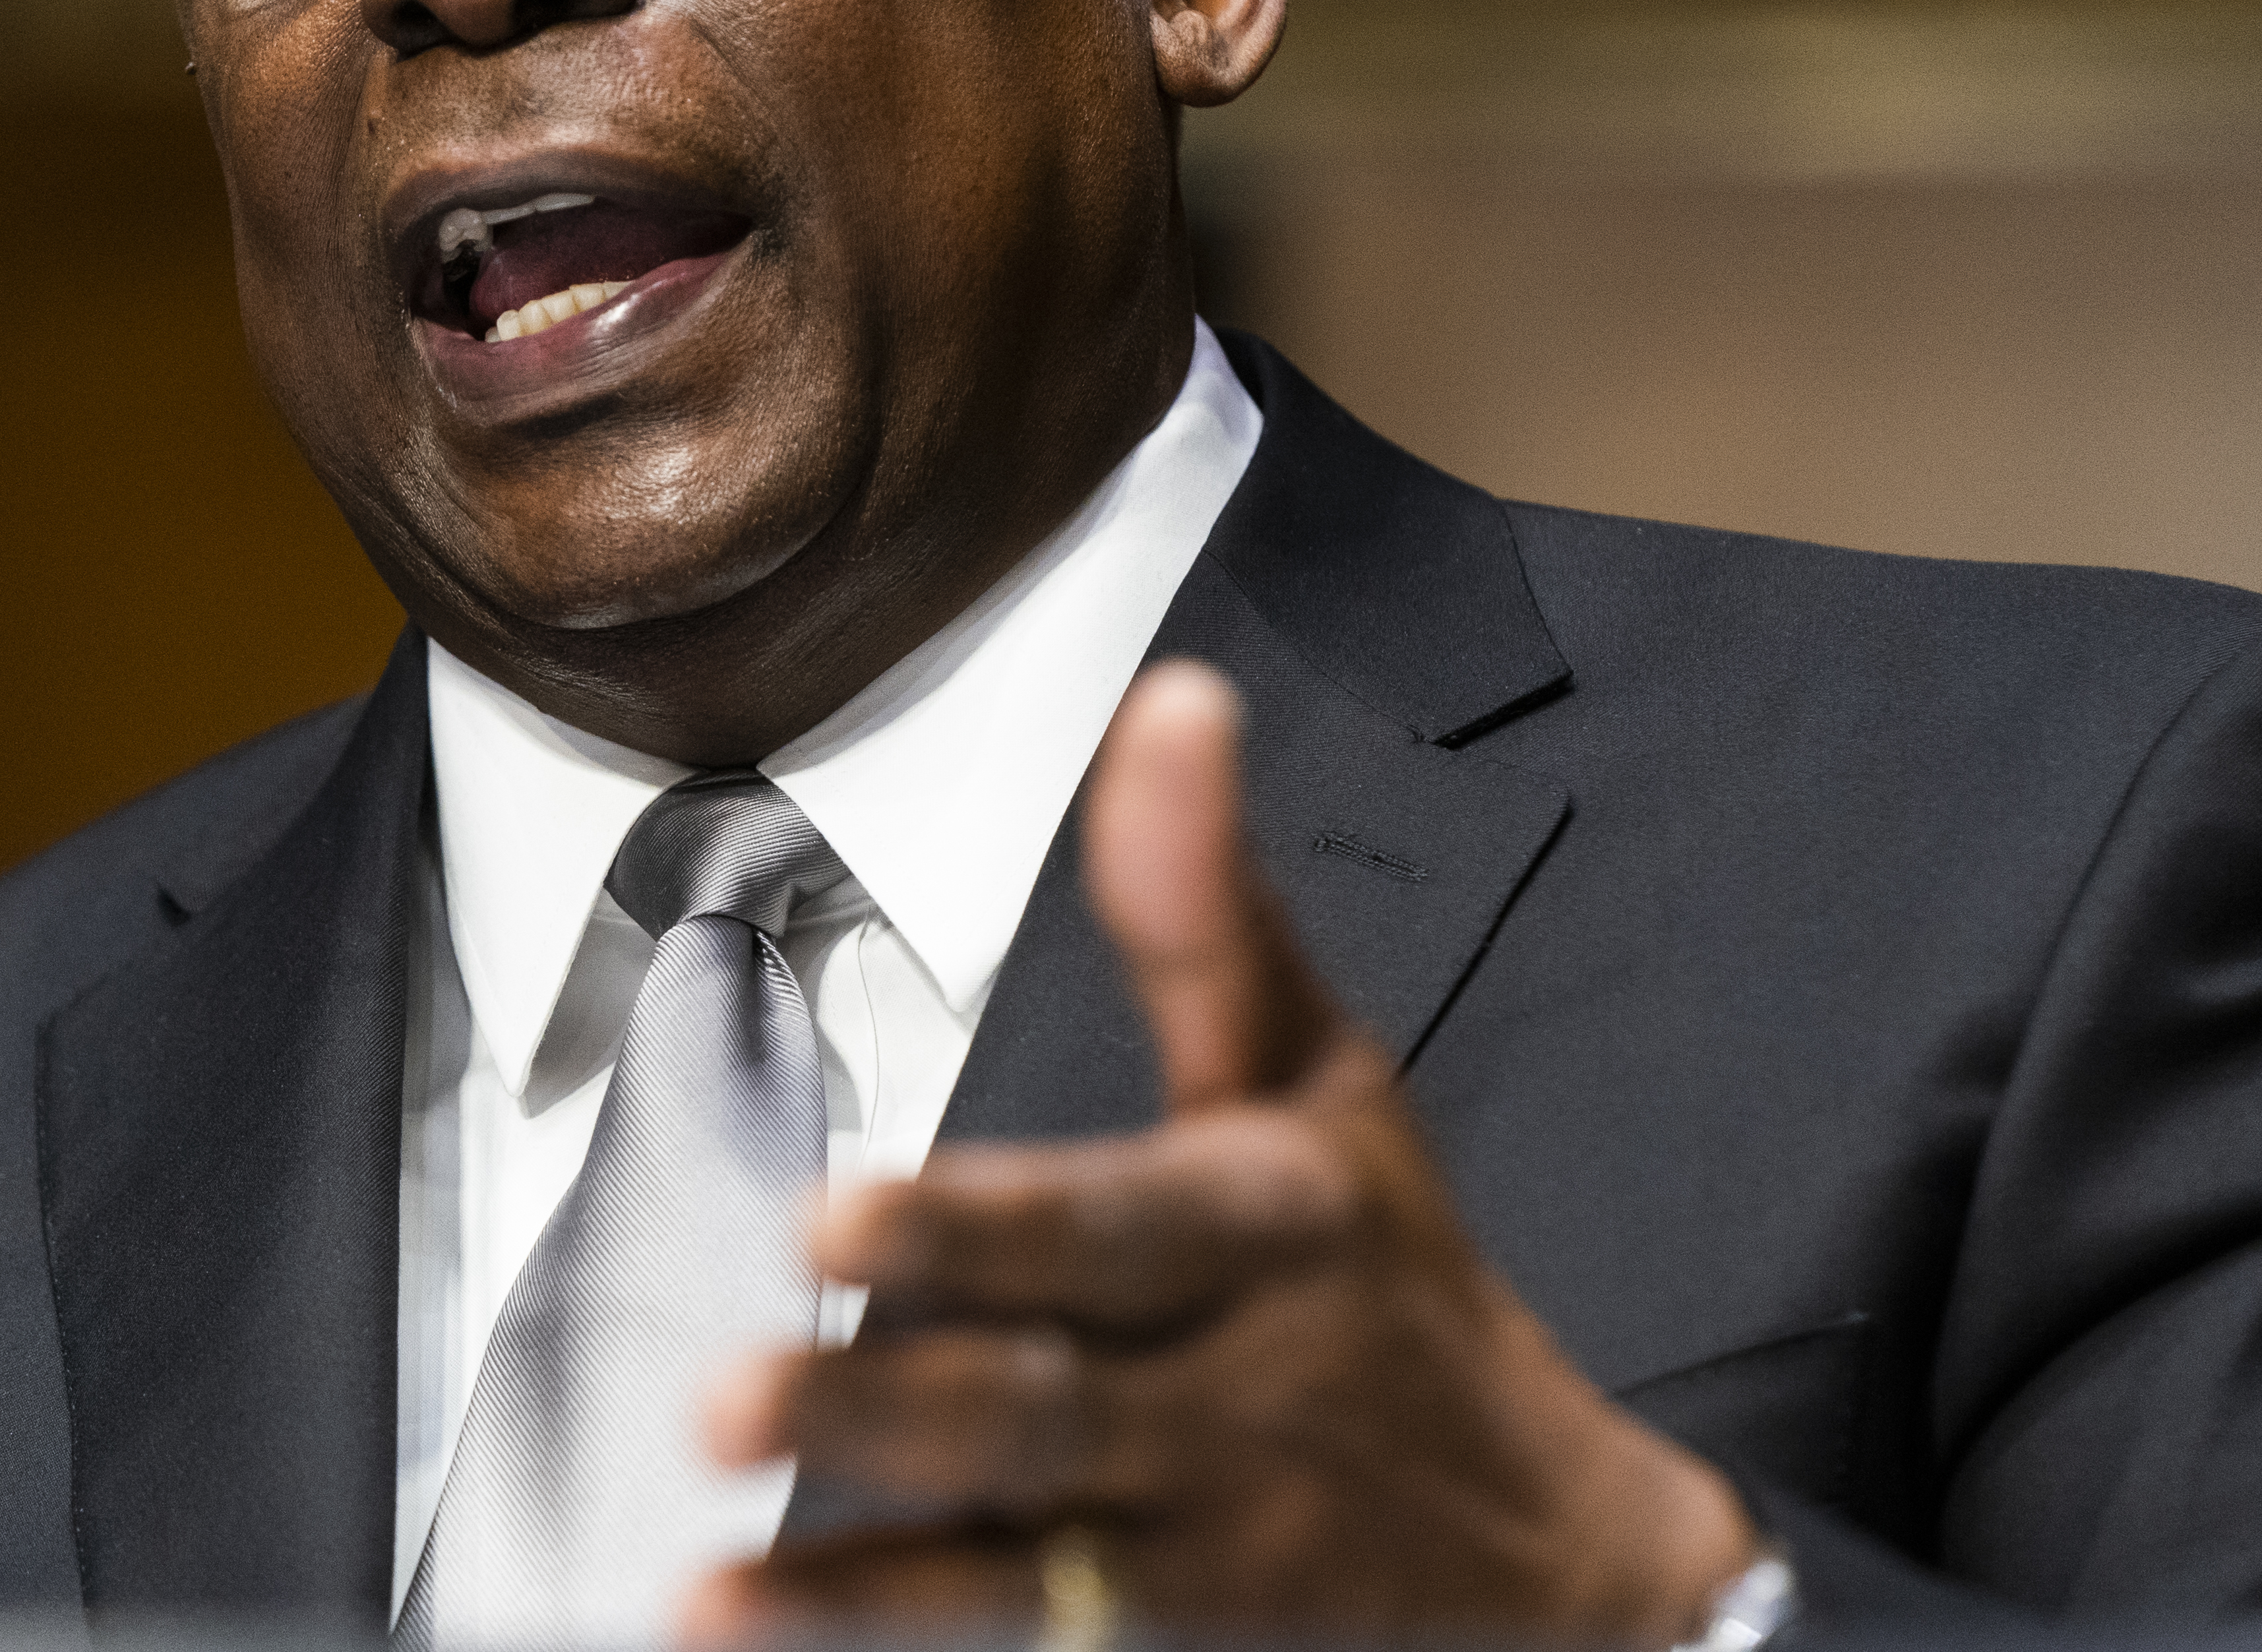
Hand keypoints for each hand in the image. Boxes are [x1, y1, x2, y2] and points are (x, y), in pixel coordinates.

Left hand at [689, 659, 1758, 1644]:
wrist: (1557, 1549)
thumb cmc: (1393, 1272)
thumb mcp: (1324, 1073)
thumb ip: (1210, 909)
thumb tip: (1170, 703)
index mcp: (1266, 1226)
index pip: (1113, 1222)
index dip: (979, 1226)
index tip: (833, 1214)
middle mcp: (1233, 1389)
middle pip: (1047, 1401)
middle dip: (886, 1401)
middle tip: (726, 1393)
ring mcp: (1201, 1534)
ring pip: (1020, 1555)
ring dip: (853, 1574)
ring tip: (704, 1583)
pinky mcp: (1173, 1634)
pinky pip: (1021, 1641)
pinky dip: (877, 1635)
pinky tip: (741, 1628)